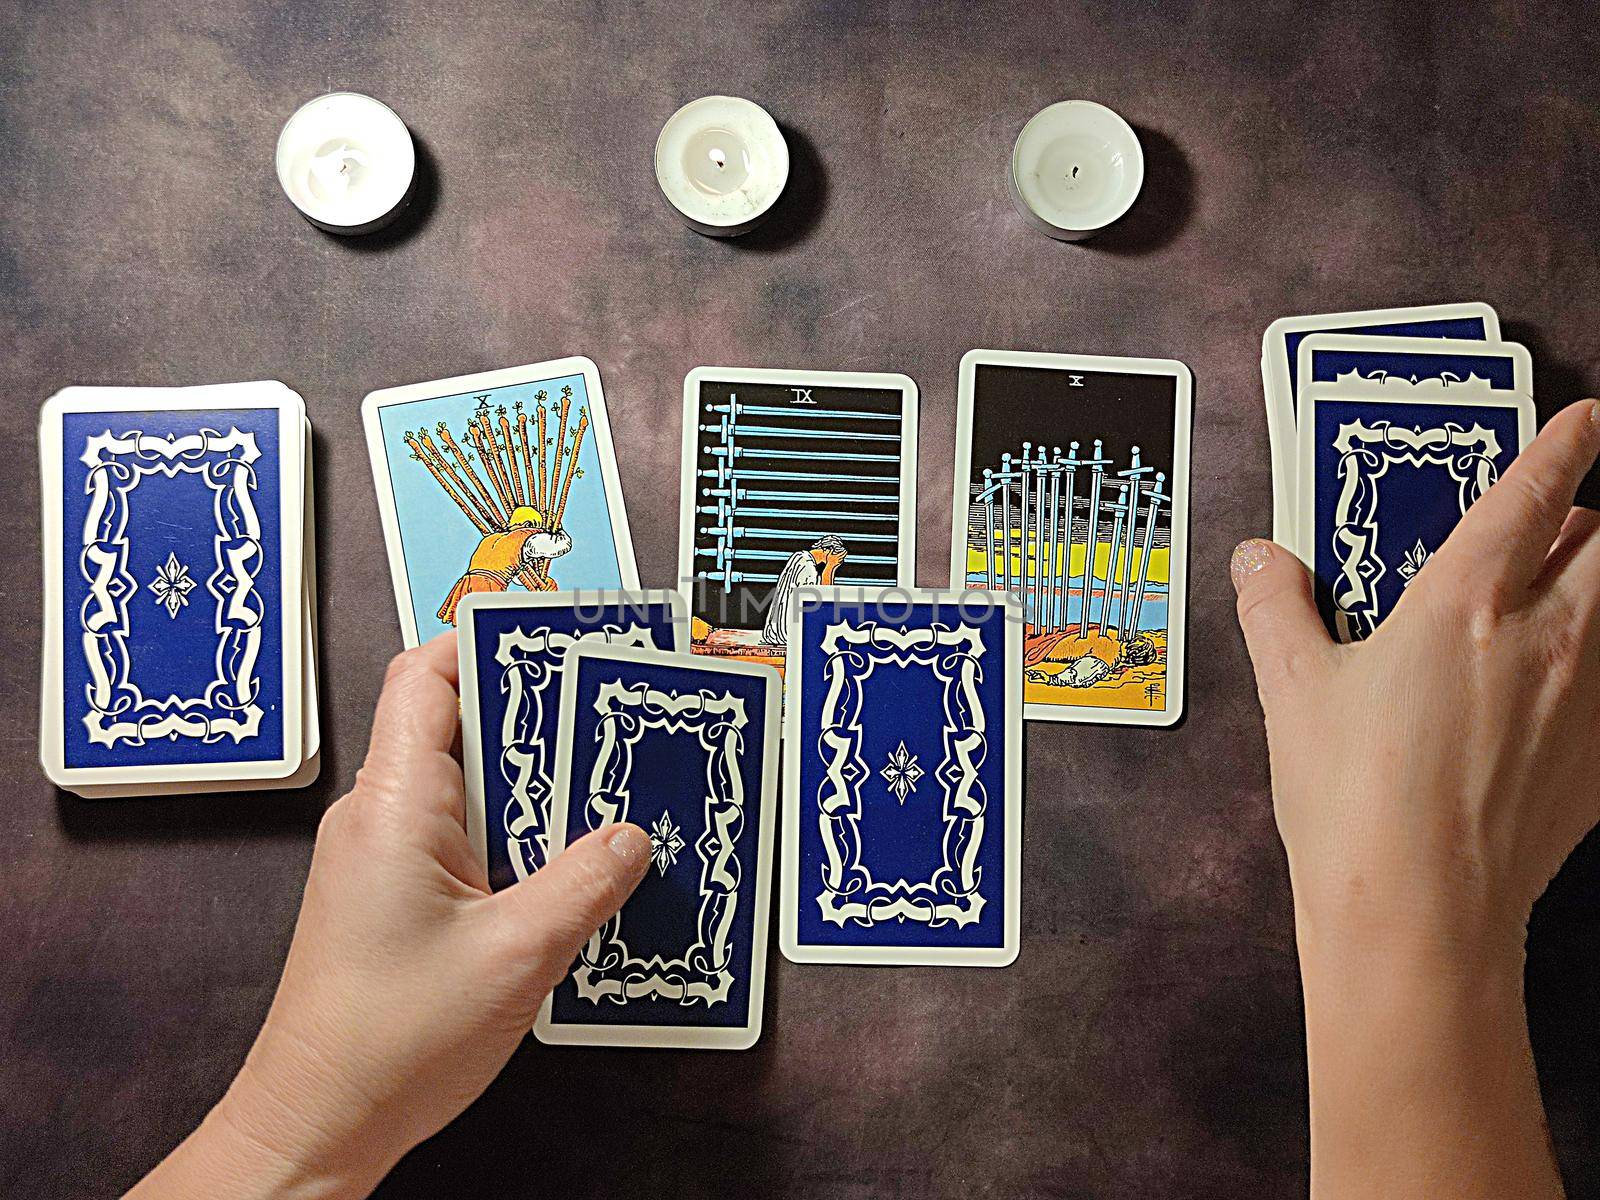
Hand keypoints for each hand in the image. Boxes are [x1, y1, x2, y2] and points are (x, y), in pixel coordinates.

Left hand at [129, 634, 651, 1198]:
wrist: (317, 1121)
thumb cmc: (387, 1044)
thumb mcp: (515, 955)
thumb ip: (584, 883)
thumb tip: (633, 836)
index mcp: (394, 806)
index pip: (426, 677)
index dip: (488, 643)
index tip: (559, 638)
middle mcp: (380, 816)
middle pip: (459, 722)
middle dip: (538, 714)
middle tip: (611, 715)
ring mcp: (385, 854)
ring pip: (469, 782)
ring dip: (535, 783)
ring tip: (607, 788)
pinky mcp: (397, 891)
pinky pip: (464, 833)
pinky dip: (518, 832)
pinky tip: (570, 859)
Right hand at [1232, 398, 1599, 1197]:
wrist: (1419, 913)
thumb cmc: (1351, 796)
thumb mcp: (1291, 691)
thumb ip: (1275, 608)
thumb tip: (1258, 558)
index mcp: (1463, 604)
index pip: (1533, 496)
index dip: (1565, 445)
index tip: (1587, 417)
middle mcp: (1545, 638)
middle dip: (1591, 517)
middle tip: (1557, 523)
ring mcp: (1588, 701)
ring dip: (1597, 587)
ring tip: (1557, 602)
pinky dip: (1597, 668)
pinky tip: (1556, 697)